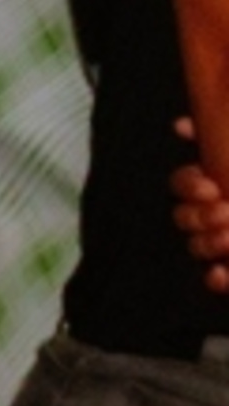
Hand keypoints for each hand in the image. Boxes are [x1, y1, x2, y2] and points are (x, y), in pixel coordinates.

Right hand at [172, 117, 228, 291]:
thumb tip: (182, 127)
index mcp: (222, 185)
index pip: (184, 184)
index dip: (189, 186)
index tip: (210, 187)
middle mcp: (221, 215)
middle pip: (183, 215)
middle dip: (197, 216)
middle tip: (225, 212)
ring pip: (197, 246)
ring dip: (206, 243)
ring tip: (228, 238)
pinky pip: (216, 278)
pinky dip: (216, 277)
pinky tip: (222, 272)